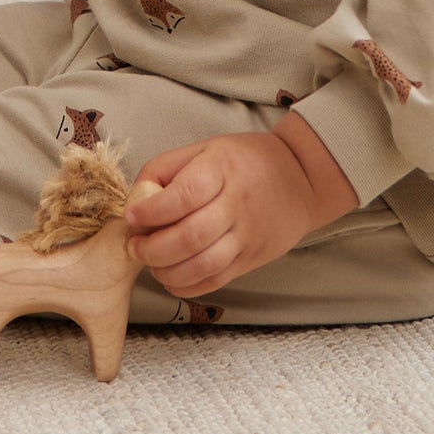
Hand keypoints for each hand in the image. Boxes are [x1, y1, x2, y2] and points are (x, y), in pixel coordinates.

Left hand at [123, 119, 356, 296]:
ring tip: (151, 263)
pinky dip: (187, 286)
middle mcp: (237, 204)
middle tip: (135, 247)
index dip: (150, 211)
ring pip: (202, 265)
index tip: (130, 216)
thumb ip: (165, 168)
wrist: (302, 177)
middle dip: (152, 249)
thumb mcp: (204, 148)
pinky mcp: (253, 258)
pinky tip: (171, 278)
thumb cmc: (246, 160)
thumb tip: (136, 198)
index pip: (183, 196)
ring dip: (166, 271)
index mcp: (221, 170)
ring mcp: (247, 235)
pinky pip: (217, 280)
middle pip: (189, 237)